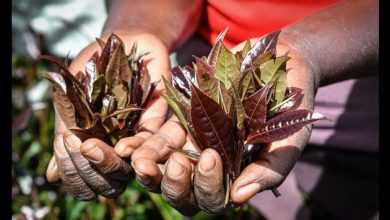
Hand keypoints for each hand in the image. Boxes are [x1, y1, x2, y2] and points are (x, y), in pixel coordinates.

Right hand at [46, 31, 170, 199]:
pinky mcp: (158, 123)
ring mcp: (137, 138)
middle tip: (80, 146)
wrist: (120, 42)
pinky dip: (138, 148)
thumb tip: (52, 176)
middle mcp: (117, 149)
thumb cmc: (91, 69)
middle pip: (109, 181)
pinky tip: (123, 147)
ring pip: (129, 168)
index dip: (74, 174)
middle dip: (91, 170)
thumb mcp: (70, 97)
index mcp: (94, 148)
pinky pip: (152, 143)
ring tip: (92, 148)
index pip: (86, 179)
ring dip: (110, 163)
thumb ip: (65, 136)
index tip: (64, 148)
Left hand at [129, 39, 315, 214]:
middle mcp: (211, 166)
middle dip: (174, 185)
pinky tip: (126, 147)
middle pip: (182, 193)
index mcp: (236, 177)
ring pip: (163, 170)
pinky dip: (143, 145)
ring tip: (139, 161)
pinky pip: (156, 139)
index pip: (214, 198)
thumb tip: (239, 198)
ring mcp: (194, 144)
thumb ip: (270, 169)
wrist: (279, 63)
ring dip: (150, 171)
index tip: (211, 157)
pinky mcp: (181, 121)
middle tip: (175, 164)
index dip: (207, 187)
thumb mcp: (290, 137)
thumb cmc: (292, 104)